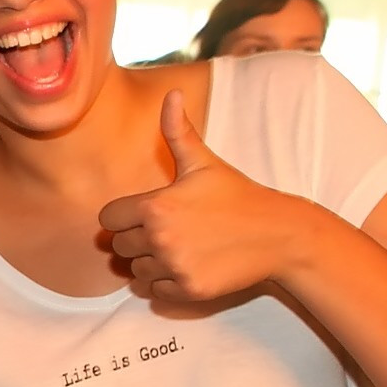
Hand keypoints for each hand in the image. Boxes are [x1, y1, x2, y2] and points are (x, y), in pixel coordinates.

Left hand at [99, 91, 309, 303]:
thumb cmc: (238, 196)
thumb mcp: (204, 163)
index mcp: (155, 206)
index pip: (108, 220)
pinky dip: (165, 284)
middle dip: (136, 239)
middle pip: (118, 247)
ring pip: (135, 272)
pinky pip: (153, 293)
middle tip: (168, 230)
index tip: (146, 213)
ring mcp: (173, 266)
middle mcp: (159, 238)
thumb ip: (177, 132)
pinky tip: (188, 266)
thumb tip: (171, 94)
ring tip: (180, 248)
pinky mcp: (187, 290)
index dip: (124, 216)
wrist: (278, 235)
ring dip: (150, 263)